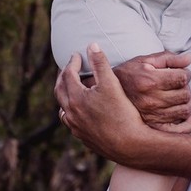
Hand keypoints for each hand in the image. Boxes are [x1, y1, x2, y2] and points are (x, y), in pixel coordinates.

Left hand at [55, 44, 150, 162]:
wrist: (131, 145)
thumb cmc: (122, 113)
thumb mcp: (112, 83)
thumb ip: (101, 63)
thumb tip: (91, 45)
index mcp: (75, 98)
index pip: (67, 74)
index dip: (72, 62)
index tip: (77, 55)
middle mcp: (71, 114)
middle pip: (60, 91)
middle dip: (63, 77)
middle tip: (69, 68)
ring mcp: (76, 128)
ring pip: (63, 109)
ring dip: (65, 96)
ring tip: (71, 89)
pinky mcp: (83, 138)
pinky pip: (71, 123)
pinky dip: (72, 113)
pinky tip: (79, 112)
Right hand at [115, 51, 190, 130]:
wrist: (106, 94)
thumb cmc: (128, 74)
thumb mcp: (144, 60)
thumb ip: (168, 58)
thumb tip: (189, 58)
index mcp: (150, 81)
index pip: (182, 77)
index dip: (185, 73)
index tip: (179, 73)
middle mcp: (152, 100)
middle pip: (185, 94)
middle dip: (184, 87)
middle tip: (177, 85)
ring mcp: (153, 116)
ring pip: (184, 110)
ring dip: (185, 102)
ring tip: (177, 97)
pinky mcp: (153, 127)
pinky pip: (180, 129)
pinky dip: (188, 123)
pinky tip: (187, 117)